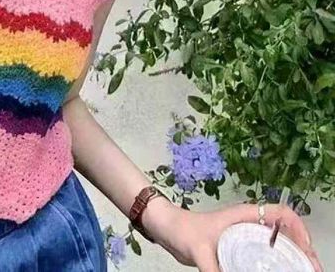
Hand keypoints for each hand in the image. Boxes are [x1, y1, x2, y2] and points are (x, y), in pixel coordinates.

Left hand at [147, 200, 323, 271]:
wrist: (166, 229)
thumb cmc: (182, 231)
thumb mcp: (199, 252)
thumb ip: (214, 271)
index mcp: (244, 215)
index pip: (282, 214)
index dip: (299, 229)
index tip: (306, 251)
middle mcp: (249, 224)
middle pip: (286, 233)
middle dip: (303, 251)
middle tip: (313, 271)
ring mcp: (245, 236)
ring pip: (277, 245)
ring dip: (292, 258)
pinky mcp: (239, 248)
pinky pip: (265, 255)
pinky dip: (276, 265)